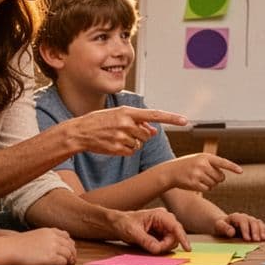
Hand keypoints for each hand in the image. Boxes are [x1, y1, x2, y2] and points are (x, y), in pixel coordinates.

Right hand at [6, 227, 76, 264]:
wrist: (10, 249)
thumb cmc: (18, 244)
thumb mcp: (35, 235)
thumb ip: (46, 238)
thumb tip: (54, 245)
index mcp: (49, 231)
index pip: (66, 236)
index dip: (69, 243)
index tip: (69, 249)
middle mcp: (53, 238)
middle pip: (70, 245)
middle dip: (72, 252)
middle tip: (72, 259)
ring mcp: (53, 247)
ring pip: (69, 254)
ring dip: (70, 259)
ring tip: (69, 263)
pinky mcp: (50, 258)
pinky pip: (63, 261)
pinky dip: (64, 264)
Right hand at [65, 106, 187, 155]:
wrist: (79, 132)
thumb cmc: (99, 121)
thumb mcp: (118, 115)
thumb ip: (137, 121)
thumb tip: (154, 131)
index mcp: (128, 112)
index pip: (155, 115)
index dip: (171, 118)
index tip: (185, 120)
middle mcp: (127, 123)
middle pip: (147, 134)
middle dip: (142, 135)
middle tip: (127, 132)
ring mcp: (123, 137)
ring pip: (140, 144)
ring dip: (133, 143)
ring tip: (117, 137)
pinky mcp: (118, 149)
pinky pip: (132, 152)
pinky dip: (126, 150)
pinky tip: (115, 144)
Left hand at [113, 207, 190, 253]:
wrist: (117, 224)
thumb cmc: (123, 223)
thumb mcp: (133, 232)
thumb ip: (146, 241)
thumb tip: (157, 250)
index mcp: (160, 215)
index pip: (176, 227)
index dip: (183, 238)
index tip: (187, 249)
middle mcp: (165, 220)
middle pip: (175, 236)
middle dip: (166, 245)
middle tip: (154, 251)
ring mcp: (164, 227)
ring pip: (171, 241)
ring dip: (163, 247)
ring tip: (149, 246)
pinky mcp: (161, 234)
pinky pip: (166, 243)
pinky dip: (161, 247)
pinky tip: (151, 247)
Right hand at [161, 153, 241, 191]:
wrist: (170, 172)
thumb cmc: (187, 165)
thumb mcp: (198, 159)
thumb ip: (211, 164)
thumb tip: (223, 175)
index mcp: (205, 157)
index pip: (222, 162)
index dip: (232, 167)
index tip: (240, 171)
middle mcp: (202, 165)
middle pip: (220, 177)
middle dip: (217, 179)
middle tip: (208, 176)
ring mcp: (198, 174)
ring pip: (214, 184)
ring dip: (210, 184)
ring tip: (200, 179)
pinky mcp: (194, 183)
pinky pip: (207, 189)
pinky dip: (205, 188)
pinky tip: (197, 184)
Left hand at [212, 213, 264, 241]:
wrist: (224, 225)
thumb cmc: (221, 226)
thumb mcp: (219, 226)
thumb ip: (224, 228)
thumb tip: (232, 232)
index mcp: (236, 216)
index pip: (243, 221)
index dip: (245, 230)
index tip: (247, 239)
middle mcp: (245, 217)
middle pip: (252, 222)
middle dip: (255, 231)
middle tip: (257, 240)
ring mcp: (251, 220)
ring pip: (258, 223)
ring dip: (262, 231)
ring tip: (264, 239)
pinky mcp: (255, 225)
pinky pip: (262, 226)